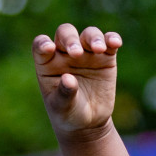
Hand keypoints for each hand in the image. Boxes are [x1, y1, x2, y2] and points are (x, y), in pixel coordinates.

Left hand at [33, 24, 121, 142]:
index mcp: (47, 64)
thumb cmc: (67, 113)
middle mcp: (65, 54)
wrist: (88, 122)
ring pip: (88, 34)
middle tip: (76, 53)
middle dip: (70, 39)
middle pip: (65, 33)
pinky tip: (115, 43)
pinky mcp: (105, 57)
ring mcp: (86, 53)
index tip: (48, 49)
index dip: (42, 44)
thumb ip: (64, 93)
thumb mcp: (62, 108)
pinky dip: (112, 39)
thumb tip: (68, 79)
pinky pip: (109, 41)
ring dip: (93, 38)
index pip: (40, 46)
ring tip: (99, 49)